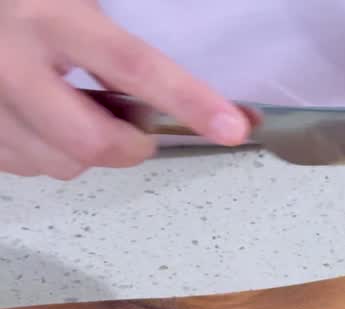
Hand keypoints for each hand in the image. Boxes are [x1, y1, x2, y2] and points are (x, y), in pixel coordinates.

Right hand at [0, 0, 249, 179]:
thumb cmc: (26, 5)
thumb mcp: (73, 3)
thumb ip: (120, 48)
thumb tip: (203, 105)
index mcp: (50, 18)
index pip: (134, 67)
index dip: (188, 100)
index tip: (233, 126)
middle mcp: (9, 64)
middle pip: (92, 141)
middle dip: (130, 146)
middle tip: (137, 129)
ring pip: (59, 163)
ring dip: (85, 151)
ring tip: (75, 111)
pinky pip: (25, 167)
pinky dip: (47, 153)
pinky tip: (41, 120)